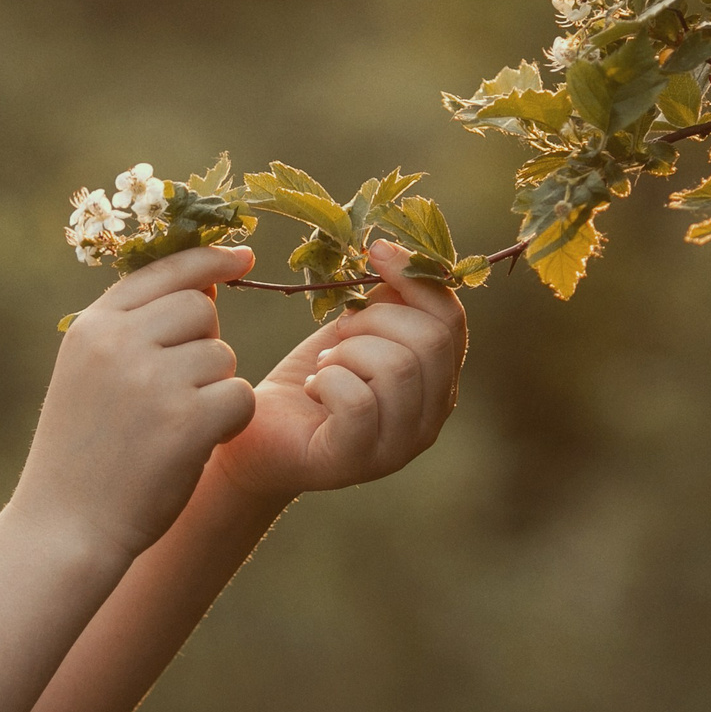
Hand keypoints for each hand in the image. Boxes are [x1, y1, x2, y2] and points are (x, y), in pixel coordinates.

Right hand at [16, 245, 259, 559]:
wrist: (64, 526)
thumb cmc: (83, 452)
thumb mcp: (90, 374)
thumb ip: (136, 328)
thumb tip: (206, 282)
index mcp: (93, 326)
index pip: (163, 270)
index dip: (208, 259)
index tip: (240, 255)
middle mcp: (119, 343)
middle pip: (200, 308)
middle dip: (205, 343)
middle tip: (179, 390)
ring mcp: (152, 381)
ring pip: (222, 356)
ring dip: (214, 388)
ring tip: (175, 426)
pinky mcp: (185, 421)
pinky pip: (239, 396)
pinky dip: (231, 421)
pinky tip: (199, 444)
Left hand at [211, 239, 467, 503]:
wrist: (258, 430)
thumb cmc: (312, 378)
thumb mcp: (356, 331)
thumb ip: (389, 301)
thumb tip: (393, 255)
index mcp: (438, 384)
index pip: (452, 321)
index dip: (416, 278)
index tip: (375, 251)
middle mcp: (430, 421)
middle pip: (431, 341)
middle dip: (376, 318)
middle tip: (340, 331)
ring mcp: (398, 447)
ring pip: (398, 367)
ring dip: (349, 350)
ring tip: (325, 363)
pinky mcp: (356, 459)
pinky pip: (357, 401)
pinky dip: (328, 380)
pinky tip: (314, 388)